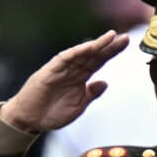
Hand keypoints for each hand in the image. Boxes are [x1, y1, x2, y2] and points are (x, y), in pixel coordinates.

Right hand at [0, 30, 128, 132]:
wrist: (30, 120)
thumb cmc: (51, 114)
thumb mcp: (77, 107)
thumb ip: (90, 94)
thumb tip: (104, 83)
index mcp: (80, 79)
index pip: (98, 62)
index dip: (111, 52)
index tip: (125, 43)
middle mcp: (72, 71)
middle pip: (93, 55)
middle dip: (108, 46)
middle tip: (124, 37)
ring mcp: (61, 70)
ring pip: (81, 54)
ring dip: (95, 45)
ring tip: (110, 37)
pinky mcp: (50, 71)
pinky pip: (65, 59)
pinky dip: (76, 52)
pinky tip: (89, 47)